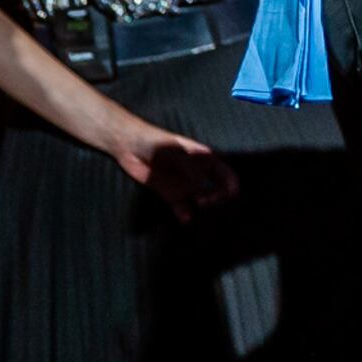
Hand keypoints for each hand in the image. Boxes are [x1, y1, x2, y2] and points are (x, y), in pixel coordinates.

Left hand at [100, 111, 238, 221]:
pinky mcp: (171, 195)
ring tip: (200, 218)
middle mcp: (198, 175)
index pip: (227, 177)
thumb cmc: (156, 142)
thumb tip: (201, 191)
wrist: (129, 146)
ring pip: (201, 204)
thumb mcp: (176, 153)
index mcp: (205, 160)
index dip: (231, 189)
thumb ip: (190, 171)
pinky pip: (183, 210)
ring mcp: (185, 186)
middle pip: (218, 193)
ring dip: (203, 213)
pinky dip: (186, 216)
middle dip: (217, 203)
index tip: (224, 197)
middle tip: (205, 206)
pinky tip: (185, 219)